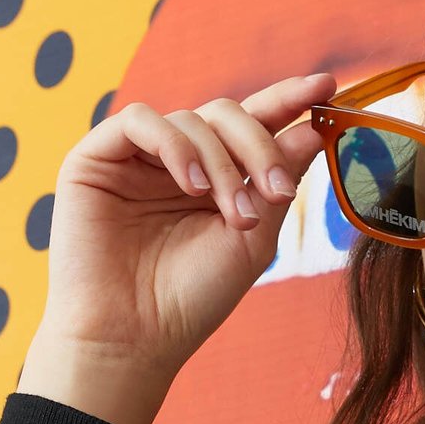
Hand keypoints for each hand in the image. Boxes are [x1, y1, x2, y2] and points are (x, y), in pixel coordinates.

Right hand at [22, 72, 337, 422]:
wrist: (132, 338)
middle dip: (261, 146)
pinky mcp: (96, 156)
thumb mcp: (252, 238)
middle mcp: (176, 161)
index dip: (288, 100)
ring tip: (233, 215)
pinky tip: (192, 187)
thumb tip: (312, 128)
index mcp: (214, 178)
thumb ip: (278, 180)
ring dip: (223, 164)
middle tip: (277, 194)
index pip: (253, 124)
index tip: (328, 85)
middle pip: (228, 114)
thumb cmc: (191, 299)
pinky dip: (175, 147)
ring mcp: (135, 157)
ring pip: (192, 119)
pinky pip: (142, 121)